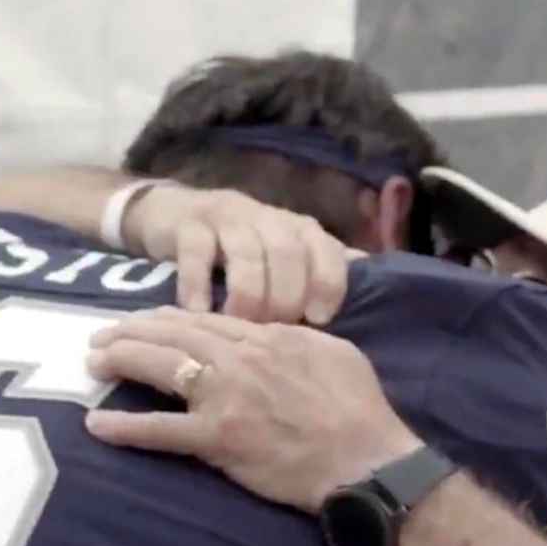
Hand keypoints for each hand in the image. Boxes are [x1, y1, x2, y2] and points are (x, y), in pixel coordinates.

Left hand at [83, 307, 422, 512]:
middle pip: (174, 334)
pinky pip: (161, 431)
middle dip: (132, 331)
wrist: (366, 459)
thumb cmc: (360, 409)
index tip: (144, 320)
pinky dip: (125, 428)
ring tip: (92, 361)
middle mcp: (239, 359)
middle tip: (102, 335)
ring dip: (121, 360)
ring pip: (161, 367)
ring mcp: (225, 397)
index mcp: (267, 336)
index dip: (167, 318)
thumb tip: (273, 329)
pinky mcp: (218, 438)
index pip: (205, 319)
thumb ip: (294, 336)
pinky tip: (95, 424)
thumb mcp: (333, 352)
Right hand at [122, 185, 350, 324]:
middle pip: (288, 252)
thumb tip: (373, 298)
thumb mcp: (281, 257)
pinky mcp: (188, 224)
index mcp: (299, 229)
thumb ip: (317, 273)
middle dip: (285, 295)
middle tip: (272, 331)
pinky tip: (199, 313)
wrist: (174, 214)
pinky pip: (197, 252)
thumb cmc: (238, 249)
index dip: (328, 282)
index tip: (319, 319)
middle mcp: (269, 218)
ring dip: (247, 293)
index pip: (328, 249)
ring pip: (247, 252)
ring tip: (240, 327)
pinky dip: (198, 285)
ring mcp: (228, 217)